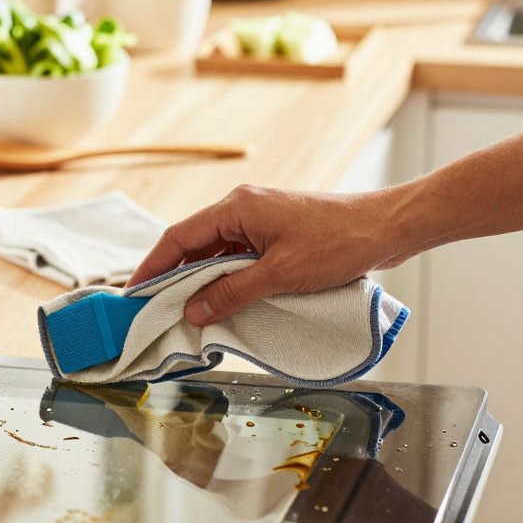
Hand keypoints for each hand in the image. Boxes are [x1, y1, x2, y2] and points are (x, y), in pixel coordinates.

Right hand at [127, 185, 417, 326]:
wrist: (386, 228)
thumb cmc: (338, 242)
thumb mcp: (280, 274)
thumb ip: (233, 292)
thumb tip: (195, 310)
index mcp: (236, 208)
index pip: (178, 238)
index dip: (153, 266)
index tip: (135, 293)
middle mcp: (243, 209)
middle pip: (195, 245)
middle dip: (174, 278)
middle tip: (157, 310)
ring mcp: (262, 220)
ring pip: (218, 253)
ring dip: (204, 281)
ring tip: (188, 314)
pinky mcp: (279, 234)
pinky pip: (240, 257)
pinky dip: (228, 280)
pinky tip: (224, 303)